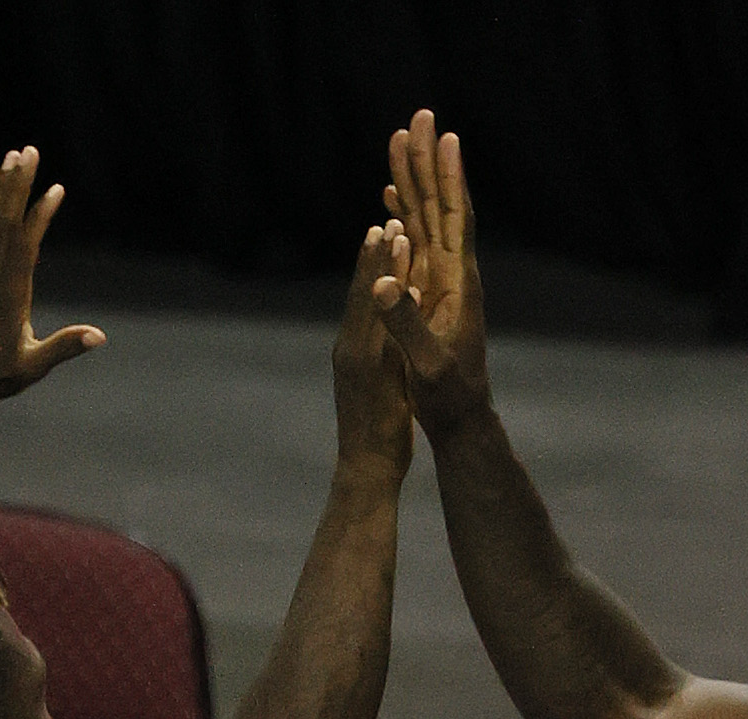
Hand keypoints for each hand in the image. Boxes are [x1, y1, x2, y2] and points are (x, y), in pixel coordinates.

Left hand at [0, 147, 104, 456]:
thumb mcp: (32, 366)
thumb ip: (64, 347)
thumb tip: (99, 336)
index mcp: (8, 296)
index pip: (25, 246)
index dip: (40, 215)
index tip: (55, 189)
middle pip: (4, 221)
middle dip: (17, 184)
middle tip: (29, 150)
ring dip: (1, 187)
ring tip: (13, 156)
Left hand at [333, 222, 414, 478]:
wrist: (365, 468)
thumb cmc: (389, 436)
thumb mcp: (396, 390)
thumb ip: (395, 345)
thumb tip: (401, 304)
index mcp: (365, 354)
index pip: (377, 298)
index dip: (390, 263)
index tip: (399, 231)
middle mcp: (350, 349)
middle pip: (363, 293)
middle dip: (377, 258)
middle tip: (388, 222)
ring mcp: (346, 357)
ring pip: (359, 305)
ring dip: (370, 272)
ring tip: (379, 243)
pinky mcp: (348, 367)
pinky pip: (358, 321)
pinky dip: (368, 297)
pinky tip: (377, 287)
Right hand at [372, 109, 490, 433]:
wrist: (462, 421)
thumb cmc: (448, 399)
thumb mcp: (427, 366)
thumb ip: (407, 325)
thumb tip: (386, 283)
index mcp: (458, 285)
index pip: (453, 218)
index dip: (449, 178)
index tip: (446, 138)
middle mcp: (455, 275)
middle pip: (440, 205)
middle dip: (427, 162)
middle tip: (420, 117)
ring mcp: (444, 283)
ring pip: (427, 219)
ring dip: (414, 181)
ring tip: (402, 142)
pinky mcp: (432, 295)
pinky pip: (417, 245)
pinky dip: (405, 218)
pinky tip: (394, 205)